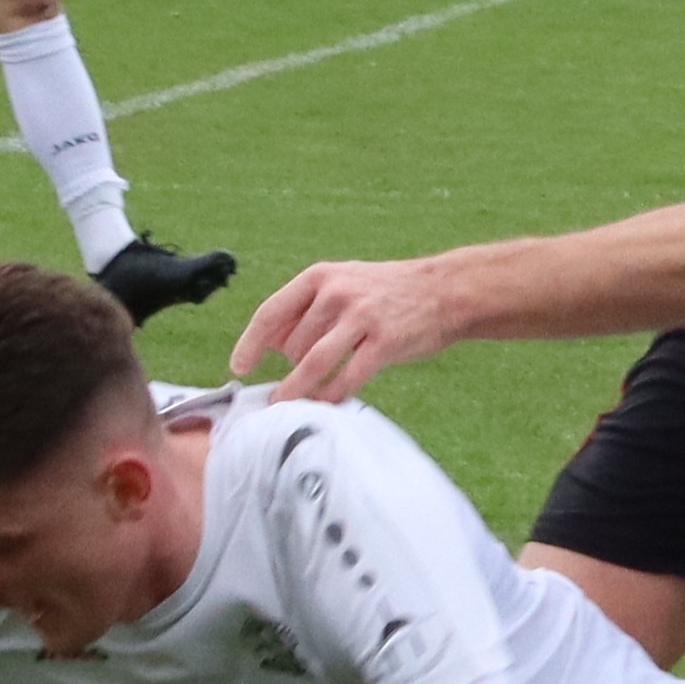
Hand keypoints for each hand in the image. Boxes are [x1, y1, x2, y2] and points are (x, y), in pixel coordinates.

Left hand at [233, 256, 462, 402]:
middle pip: (292, 345)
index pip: (270, 314)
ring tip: (287, 406)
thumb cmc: (388, 292)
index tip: (239, 368)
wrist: (445, 290)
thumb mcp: (343, 283)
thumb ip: (306, 308)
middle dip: (288, 368)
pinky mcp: (384, 342)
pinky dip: (330, 396)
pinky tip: (326, 404)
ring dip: (297, 390)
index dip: (249, 345)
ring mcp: (361, 317)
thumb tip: (265, 342)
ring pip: (312, 365)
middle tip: (294, 382)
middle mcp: (337, 294)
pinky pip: (346, 378)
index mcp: (320, 277)